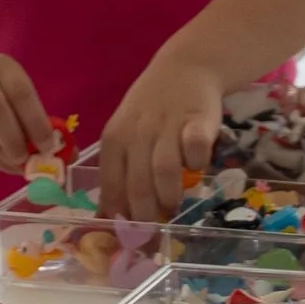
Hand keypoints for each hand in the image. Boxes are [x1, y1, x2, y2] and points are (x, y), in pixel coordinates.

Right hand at [0, 50, 52, 172]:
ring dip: (6, 156)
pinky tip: (4, 162)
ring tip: (20, 163)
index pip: (20, 92)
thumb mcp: (10, 91)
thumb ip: (35, 118)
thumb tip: (68, 155)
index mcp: (0, 67)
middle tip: (28, 159)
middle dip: (15, 140)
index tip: (49, 145)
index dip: (36, 121)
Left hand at [97, 54, 224, 221]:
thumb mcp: (126, 135)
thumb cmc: (150, 109)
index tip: (127, 236)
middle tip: (154, 231)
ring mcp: (168, 126)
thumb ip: (119, 173)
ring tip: (173, 205)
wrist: (185, 67)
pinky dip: (196, 164)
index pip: (112, 186)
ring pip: (164, 171)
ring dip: (169, 196)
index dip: (119, 215)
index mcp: (115, 139)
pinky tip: (196, 167)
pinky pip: (195, 150)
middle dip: (145, 216)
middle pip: (138, 185)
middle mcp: (138, 134)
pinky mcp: (198, 120)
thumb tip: (106, 218)